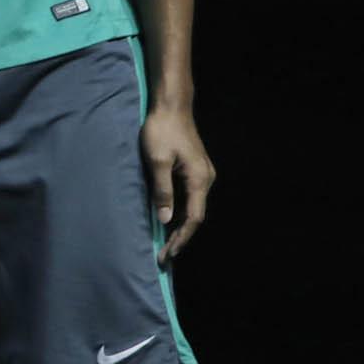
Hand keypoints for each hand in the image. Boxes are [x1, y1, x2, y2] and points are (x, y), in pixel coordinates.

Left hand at [141, 105, 214, 260]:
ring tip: (165, 245)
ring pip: (192, 208)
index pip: (193, 218)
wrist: (171, 106)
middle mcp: (206, 179)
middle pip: (195, 216)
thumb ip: (162, 191)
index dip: (180, 238)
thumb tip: (165, 219)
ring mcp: (201, 174)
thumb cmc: (162, 131)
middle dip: (180, 238)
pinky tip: (168, 221)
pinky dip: (179, 212)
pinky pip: (189, 198)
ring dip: (179, 227)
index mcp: (199, 179)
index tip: (167, 254)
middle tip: (163, 256)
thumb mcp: (157, 162)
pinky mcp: (194, 170)